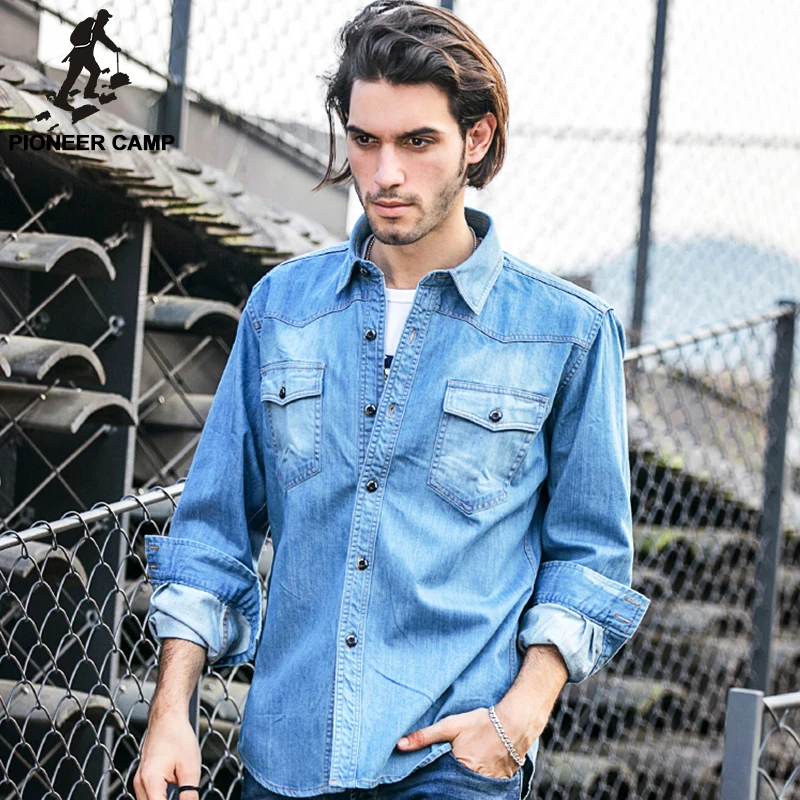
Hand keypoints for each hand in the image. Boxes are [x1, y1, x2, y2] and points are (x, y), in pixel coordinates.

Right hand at [133, 714, 200, 798]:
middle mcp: (140, 783)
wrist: (167, 717)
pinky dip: (159, 799)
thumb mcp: (191, 768)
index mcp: (151, 782)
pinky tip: (172, 796)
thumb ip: (189, 795)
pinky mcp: (142, 778)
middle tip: (185, 796)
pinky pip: (148, 797)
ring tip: (180, 794)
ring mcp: (139, 780)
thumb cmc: (178, 736)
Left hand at [396, 707, 524, 779]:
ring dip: (461, 785)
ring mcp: (487, 785)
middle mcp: (473, 781)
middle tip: (442, 778)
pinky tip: (473, 776)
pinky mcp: (498, 785)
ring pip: (468, 790)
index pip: (438, 784)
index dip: (432, 783)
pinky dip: (476, 785)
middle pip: (453, 789)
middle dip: (446, 786)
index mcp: (458, 768)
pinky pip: (483, 790)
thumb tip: (399, 745)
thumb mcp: (451, 726)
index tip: (423, 784)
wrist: (514, 724)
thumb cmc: (481, 723)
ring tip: (457, 776)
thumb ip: (425, 736)